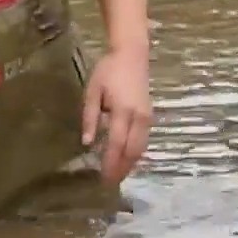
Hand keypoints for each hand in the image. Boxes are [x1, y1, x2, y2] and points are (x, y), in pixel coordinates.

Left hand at [82, 45, 152, 183]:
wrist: (132, 55)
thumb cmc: (108, 71)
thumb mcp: (92, 92)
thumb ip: (90, 118)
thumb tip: (87, 143)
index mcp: (122, 111)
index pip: (116, 144)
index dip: (110, 163)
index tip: (103, 178)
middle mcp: (138, 117)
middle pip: (132, 151)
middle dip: (122, 168)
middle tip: (110, 183)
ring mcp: (147, 117)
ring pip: (141, 148)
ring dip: (130, 163)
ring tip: (118, 175)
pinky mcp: (150, 116)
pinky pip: (144, 140)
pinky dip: (136, 153)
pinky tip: (127, 159)